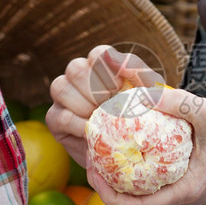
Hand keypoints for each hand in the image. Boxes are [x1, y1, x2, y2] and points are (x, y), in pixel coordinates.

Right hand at [47, 45, 164, 169]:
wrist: (134, 150)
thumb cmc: (143, 117)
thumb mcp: (150, 93)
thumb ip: (136, 71)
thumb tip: (115, 59)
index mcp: (102, 67)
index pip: (98, 54)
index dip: (108, 71)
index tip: (121, 89)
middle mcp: (79, 77)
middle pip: (76, 69)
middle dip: (97, 90)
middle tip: (112, 107)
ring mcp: (64, 97)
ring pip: (61, 87)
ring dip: (85, 106)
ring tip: (101, 120)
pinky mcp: (55, 120)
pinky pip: (60, 116)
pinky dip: (79, 125)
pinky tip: (92, 133)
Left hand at [86, 87, 205, 204]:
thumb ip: (175, 103)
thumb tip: (139, 93)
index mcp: (185, 189)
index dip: (109, 195)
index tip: (94, 171)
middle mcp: (178, 186)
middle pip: (132, 197)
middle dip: (105, 181)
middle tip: (88, 154)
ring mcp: (178, 176)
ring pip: (138, 183)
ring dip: (116, 169)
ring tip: (97, 146)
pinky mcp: (179, 163)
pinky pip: (148, 166)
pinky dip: (131, 155)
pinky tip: (120, 134)